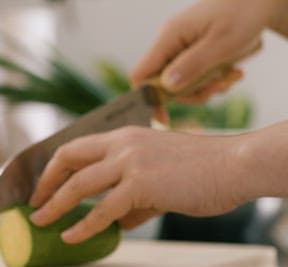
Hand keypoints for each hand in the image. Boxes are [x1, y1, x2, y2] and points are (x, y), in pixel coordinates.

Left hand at [28, 126, 250, 243]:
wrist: (235, 166)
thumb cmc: (203, 171)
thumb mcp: (160, 179)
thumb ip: (134, 199)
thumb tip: (117, 223)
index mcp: (124, 137)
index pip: (76, 147)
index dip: (54, 167)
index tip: (43, 186)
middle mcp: (122, 143)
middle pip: (67, 158)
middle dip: (45, 183)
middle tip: (34, 204)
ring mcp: (130, 161)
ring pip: (78, 185)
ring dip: (54, 205)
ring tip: (40, 222)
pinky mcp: (141, 183)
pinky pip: (102, 209)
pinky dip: (82, 225)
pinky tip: (70, 237)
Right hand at [131, 0, 275, 106]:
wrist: (260, 2)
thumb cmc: (243, 15)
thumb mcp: (221, 43)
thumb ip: (192, 65)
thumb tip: (167, 87)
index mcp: (169, 37)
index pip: (141, 74)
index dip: (148, 98)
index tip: (162, 118)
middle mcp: (170, 44)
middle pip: (163, 85)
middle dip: (190, 93)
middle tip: (218, 87)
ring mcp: (180, 50)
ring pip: (181, 85)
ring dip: (205, 88)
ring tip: (230, 77)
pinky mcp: (192, 55)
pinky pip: (194, 78)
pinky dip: (212, 82)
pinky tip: (230, 73)